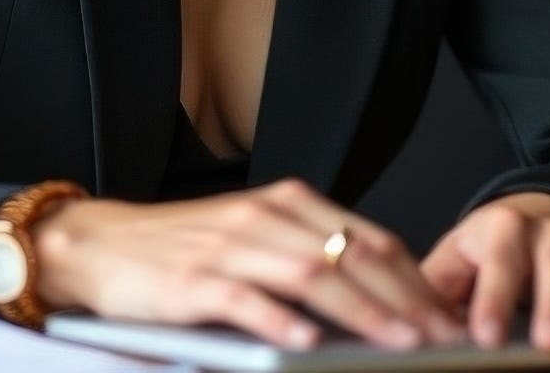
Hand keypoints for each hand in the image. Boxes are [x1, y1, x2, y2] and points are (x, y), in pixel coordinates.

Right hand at [32, 178, 465, 349]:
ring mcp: (229, 246)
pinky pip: (246, 300)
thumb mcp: (254, 239)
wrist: (99, 245)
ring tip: (400, 344)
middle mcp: (265, 218)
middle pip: (351, 257)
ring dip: (363, 313)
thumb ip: (307, 256)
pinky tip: (309, 343)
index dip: (415, 279)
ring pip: (311, 277)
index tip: (449, 316)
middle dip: (405, 302)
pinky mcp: (194, 280)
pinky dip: (281, 321)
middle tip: (442, 338)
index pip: (369, 240)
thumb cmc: (182, 250)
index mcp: (287, 204)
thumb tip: (378, 301)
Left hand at [418, 192, 549, 352]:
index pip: (491, 262)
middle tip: (538, 345)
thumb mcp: (458, 259)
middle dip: (535, 304)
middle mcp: (533, 229)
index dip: (490, 299)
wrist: (537, 210)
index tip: (483, 336)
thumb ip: (437, 293)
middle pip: (533, 263)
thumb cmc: (487, 248)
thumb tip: (413, 332)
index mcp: (492, 228)